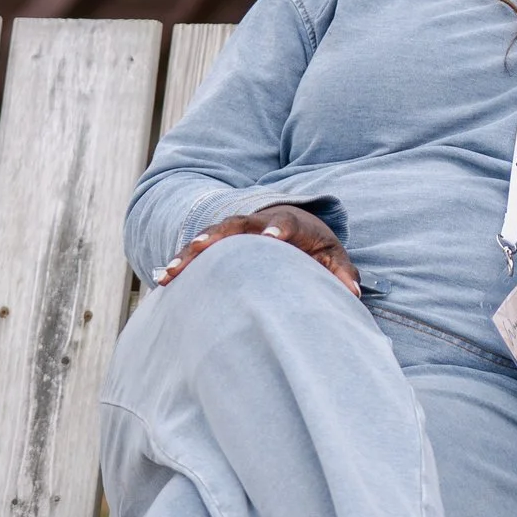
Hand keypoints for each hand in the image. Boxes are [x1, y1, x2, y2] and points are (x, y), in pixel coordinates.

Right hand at [154, 205, 358, 296]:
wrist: (290, 226)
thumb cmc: (313, 244)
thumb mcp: (332, 255)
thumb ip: (342, 272)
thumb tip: (353, 293)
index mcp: (288, 223)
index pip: (283, 222)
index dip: (277, 228)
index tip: (271, 237)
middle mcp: (256, 222)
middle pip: (235, 225)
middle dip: (218, 236)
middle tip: (201, 248)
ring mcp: (234, 232)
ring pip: (209, 237)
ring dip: (190, 252)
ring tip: (173, 271)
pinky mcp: (218, 246)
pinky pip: (196, 253)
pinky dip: (180, 263)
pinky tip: (163, 279)